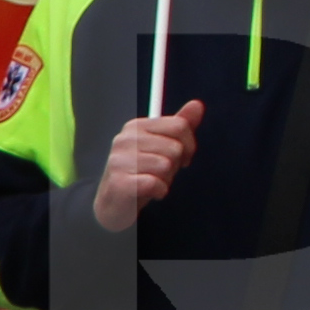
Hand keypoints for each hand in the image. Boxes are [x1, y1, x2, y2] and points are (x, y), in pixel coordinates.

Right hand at [89, 104, 203, 231]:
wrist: (112, 204)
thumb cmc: (139, 174)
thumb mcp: (161, 146)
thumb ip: (179, 125)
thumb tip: (197, 105)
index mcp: (136, 126)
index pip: (179, 126)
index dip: (189, 145)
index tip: (180, 157)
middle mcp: (126, 139)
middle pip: (175, 148)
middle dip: (175, 165)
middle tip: (159, 173)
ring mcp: (120, 160)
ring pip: (166, 166)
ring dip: (166, 179)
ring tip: (151, 181)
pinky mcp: (120, 182)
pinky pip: (156, 184)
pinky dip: (159, 191)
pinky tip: (149, 192)